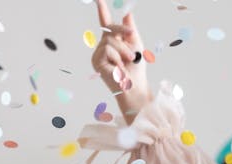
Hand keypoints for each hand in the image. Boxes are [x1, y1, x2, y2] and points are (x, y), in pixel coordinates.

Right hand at [91, 0, 150, 123]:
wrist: (135, 86)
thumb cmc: (136, 69)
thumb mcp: (136, 44)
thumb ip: (130, 30)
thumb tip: (126, 13)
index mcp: (112, 42)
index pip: (105, 23)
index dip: (102, 10)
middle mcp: (102, 47)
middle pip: (109, 29)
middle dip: (124, 33)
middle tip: (133, 48)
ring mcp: (98, 55)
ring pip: (110, 40)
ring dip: (123, 50)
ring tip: (127, 61)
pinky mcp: (96, 62)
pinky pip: (107, 49)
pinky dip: (117, 57)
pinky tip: (118, 67)